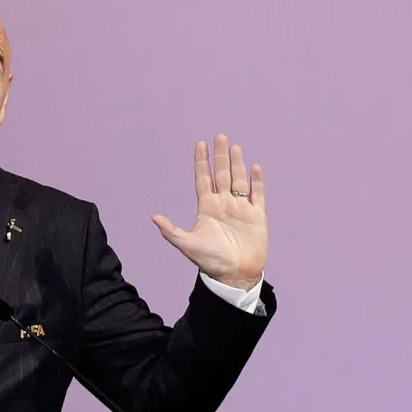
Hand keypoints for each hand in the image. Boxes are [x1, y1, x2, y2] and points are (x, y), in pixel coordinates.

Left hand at [152, 134, 266, 290]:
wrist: (235, 274)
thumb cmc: (210, 261)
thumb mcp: (188, 244)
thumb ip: (171, 231)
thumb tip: (154, 217)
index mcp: (207, 207)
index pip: (203, 179)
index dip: (201, 162)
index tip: (200, 143)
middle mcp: (223, 204)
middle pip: (221, 174)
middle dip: (220, 156)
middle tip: (219, 136)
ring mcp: (241, 208)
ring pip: (239, 180)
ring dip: (237, 164)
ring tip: (234, 146)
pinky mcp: (257, 215)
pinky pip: (258, 194)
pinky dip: (257, 181)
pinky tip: (255, 167)